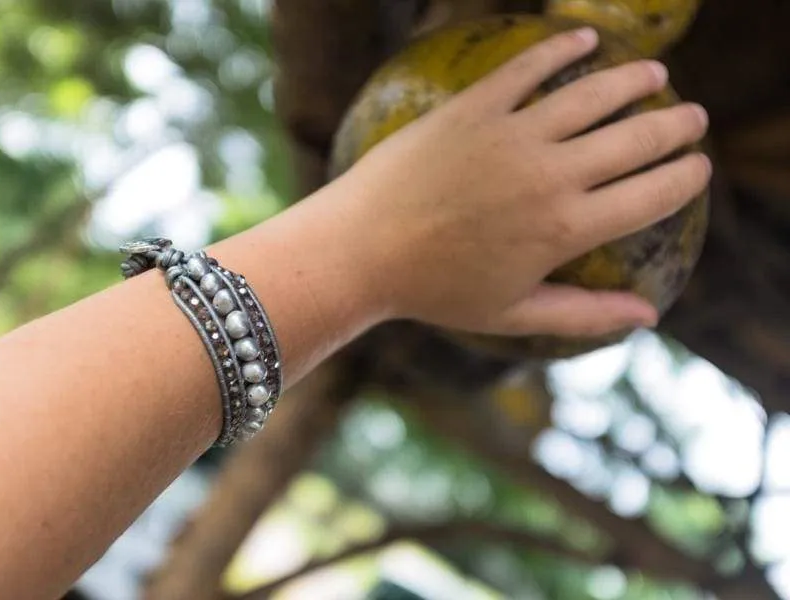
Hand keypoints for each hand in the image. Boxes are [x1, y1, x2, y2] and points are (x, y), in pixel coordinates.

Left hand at [335, 27, 710, 337]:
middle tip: (693, 116)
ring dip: (635, 81)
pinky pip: (528, 68)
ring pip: (594, 95)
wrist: (361, 251)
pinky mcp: (473, 109)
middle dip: (676, 126)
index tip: (700, 167)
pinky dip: (563, 48)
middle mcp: (550, 176)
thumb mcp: (513, 312)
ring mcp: (511, 136)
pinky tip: (586, 39)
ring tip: (656, 74)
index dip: (686, 178)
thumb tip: (649, 316)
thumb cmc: (435, 291)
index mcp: (565, 229)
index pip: (653, 196)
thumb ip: (584, 312)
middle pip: (636, 139)